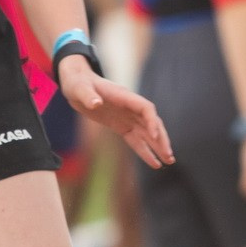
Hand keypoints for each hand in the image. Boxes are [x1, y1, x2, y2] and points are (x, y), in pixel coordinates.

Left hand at [59, 55, 174, 168]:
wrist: (76, 83)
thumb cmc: (78, 83)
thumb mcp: (79, 89)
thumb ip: (88, 96)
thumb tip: (96, 103)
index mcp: (124, 97)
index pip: (146, 109)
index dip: (152, 122)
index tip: (154, 136)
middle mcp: (130, 107)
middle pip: (152, 123)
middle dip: (161, 139)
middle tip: (169, 156)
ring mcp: (128, 117)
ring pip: (148, 134)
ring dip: (158, 147)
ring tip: (169, 162)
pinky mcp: (122, 126)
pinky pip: (136, 140)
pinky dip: (145, 151)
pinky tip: (154, 163)